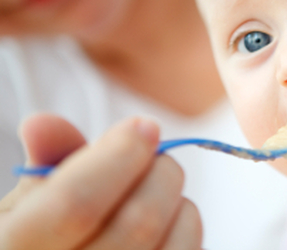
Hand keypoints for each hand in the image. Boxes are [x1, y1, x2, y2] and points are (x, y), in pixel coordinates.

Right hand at [0, 114, 202, 249]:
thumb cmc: (42, 238)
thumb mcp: (25, 204)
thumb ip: (46, 164)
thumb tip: (42, 123)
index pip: (75, 205)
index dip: (117, 157)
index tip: (144, 125)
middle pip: (138, 224)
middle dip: (160, 173)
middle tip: (157, 156)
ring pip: (173, 244)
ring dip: (177, 203)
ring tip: (158, 192)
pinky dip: (187, 229)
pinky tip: (170, 220)